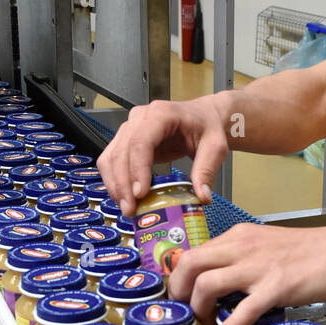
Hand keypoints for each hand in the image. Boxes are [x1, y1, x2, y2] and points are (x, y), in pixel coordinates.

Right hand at [97, 95, 232, 217]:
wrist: (203, 118)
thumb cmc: (207, 127)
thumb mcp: (215, 147)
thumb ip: (207, 171)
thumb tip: (202, 198)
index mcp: (161, 114)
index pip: (141, 142)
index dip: (137, 169)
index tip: (140, 194)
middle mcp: (140, 118)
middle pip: (122, 152)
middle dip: (123, 184)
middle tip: (130, 209)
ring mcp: (130, 128)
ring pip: (111, 157)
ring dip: (115, 185)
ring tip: (126, 208)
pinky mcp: (126, 141)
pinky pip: (111, 161)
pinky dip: (114, 181)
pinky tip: (124, 198)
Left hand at [167, 221, 325, 324]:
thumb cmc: (311, 253)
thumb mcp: (267, 246)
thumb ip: (243, 259)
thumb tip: (222, 284)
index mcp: (238, 237)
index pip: (193, 252)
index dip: (179, 278)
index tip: (180, 298)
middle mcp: (242, 247)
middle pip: (189, 264)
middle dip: (177, 292)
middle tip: (183, 313)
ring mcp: (258, 267)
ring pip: (207, 284)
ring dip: (198, 309)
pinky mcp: (277, 287)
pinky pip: (244, 310)